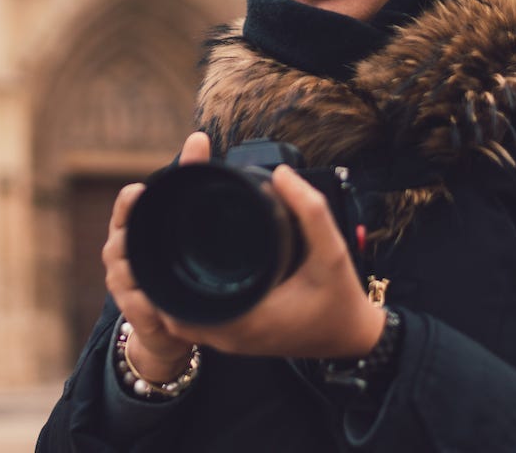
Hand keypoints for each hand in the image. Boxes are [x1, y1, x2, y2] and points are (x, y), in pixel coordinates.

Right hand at [102, 131, 211, 381]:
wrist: (167, 321)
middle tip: (148, 238)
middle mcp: (120, 251)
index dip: (129, 201)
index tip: (139, 194)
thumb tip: (199, 136)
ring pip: (127, 272)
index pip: (125, 205)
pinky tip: (162, 306)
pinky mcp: (134, 311)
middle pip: (122, 239)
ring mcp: (123, 283)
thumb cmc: (171, 260)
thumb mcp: (178, 218)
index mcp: (131, 225)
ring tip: (157, 274)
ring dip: (142, 274)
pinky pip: (138, 305)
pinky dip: (150, 305)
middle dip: (133, 240)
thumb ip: (189, 172)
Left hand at [160, 164, 385, 359]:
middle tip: (163, 227)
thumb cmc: (341, 299)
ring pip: (182, 313)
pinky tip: (194, 263)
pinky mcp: (238, 336)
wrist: (354, 339)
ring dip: (173, 283)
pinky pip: (199, 316)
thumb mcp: (333, 251)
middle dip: (161, 269)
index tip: (163, 228)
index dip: (162, 265)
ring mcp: (232, 340)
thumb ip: (311, 212)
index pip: (179, 299)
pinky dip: (190, 293)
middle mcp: (231, 335)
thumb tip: (281, 175)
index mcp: (245, 319)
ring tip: (172, 240)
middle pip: (172, 305)